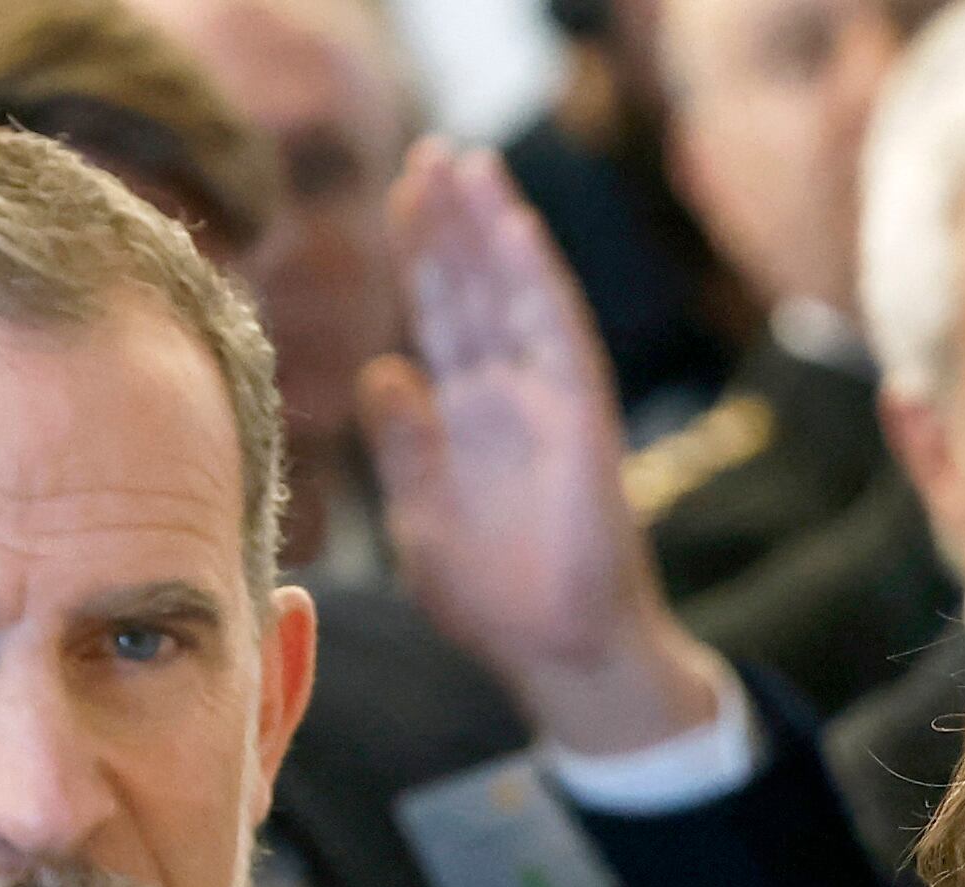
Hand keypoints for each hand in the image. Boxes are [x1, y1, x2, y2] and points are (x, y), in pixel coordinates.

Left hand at [363, 134, 729, 755]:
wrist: (556, 655)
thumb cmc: (493, 601)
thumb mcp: (419, 515)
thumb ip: (402, 444)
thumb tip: (381, 374)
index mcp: (466, 416)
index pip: (439, 315)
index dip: (419, 254)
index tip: (397, 194)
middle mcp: (509, 396)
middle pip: (474, 288)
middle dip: (452, 222)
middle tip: (428, 152)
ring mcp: (548, 403)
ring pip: (516, 295)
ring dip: (493, 228)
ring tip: (468, 163)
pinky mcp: (583, 421)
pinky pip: (560, 336)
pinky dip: (538, 280)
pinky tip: (515, 228)